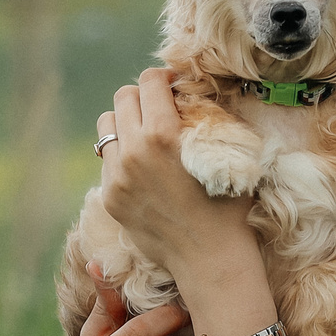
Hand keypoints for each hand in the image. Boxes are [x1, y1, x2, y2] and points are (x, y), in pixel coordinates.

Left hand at [96, 68, 255, 286]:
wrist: (209, 256)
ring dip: (125, 123)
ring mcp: (116, 176)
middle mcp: (133, 151)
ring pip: (106, 126)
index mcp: (162, 134)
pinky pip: (107, 160)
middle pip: (123, 97)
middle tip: (160, 110)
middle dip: (143, 97)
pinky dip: (122, 155)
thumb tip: (189, 90)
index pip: (148, 81)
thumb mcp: (226, 150)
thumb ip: (204, 114)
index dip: (163, 78)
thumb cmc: (229, 202)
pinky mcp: (110, 197)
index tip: (174, 88)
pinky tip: (144, 168)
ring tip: (145, 136)